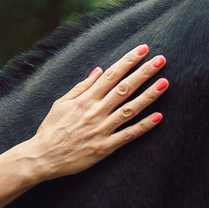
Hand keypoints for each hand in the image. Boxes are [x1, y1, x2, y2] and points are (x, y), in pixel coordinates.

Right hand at [16, 45, 166, 181]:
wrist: (43, 157)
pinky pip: (128, 135)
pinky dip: (143, 126)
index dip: (128, 61)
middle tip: (161, 60)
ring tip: (165, 83)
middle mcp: (96, 111)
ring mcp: (102, 129)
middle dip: (143, 73)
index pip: (111, 75)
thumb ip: (81, 87)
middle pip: (124, 88)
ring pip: (130, 109)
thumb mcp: (61, 103)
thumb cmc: (51, 129)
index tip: (143, 50)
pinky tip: (159, 117)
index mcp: (86, 99)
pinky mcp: (105, 147)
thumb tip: (99, 70)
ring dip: (149, 95)